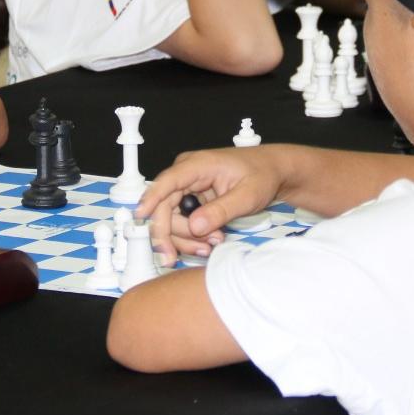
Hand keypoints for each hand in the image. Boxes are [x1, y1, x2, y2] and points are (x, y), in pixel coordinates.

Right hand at [136, 147, 281, 264]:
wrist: (272, 172)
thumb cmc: (262, 174)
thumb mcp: (247, 195)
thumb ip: (221, 211)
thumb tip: (195, 226)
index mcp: (197, 165)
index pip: (167, 182)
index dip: (151, 199)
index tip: (141, 216)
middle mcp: (186, 174)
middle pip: (164, 207)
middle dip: (177, 234)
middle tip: (199, 249)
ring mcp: (187, 187)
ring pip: (171, 218)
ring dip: (187, 237)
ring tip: (212, 244)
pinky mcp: (191, 199)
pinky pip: (181, 221)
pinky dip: (193, 235)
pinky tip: (210, 240)